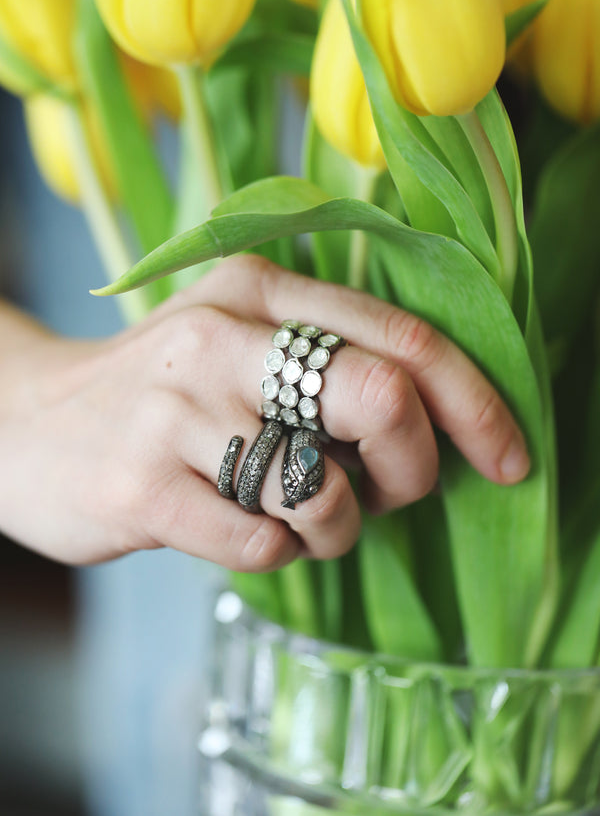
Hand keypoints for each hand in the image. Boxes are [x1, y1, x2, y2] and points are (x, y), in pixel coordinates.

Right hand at [0, 255, 529, 568]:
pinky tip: (238, 525)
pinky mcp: (142, 489)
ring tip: (295, 513)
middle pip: (380, 400)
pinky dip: (277, 550)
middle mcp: (220, 335)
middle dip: (414, 468)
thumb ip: (334, 358)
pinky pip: (264, 543)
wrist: (26, 426)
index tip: (509, 460)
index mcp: (260, 287)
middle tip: (391, 493)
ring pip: (323, 492)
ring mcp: (176, 412)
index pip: (403, 340)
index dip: (476, 405)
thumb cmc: (164, 395)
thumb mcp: (243, 343)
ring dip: (335, 526)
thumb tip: (445, 419)